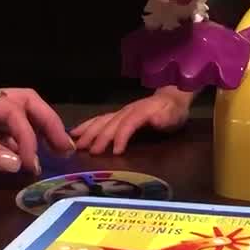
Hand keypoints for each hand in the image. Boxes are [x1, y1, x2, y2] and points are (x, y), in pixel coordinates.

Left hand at [0, 79, 73, 175]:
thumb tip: (17, 162)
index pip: (11, 107)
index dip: (27, 134)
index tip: (30, 163)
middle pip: (23, 103)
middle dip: (46, 123)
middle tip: (65, 148)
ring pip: (17, 119)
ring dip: (35, 136)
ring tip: (51, 158)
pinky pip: (4, 135)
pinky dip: (19, 146)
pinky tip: (26, 162)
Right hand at [71, 90, 191, 154]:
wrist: (171, 97)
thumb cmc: (172, 111)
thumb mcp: (174, 115)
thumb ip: (165, 118)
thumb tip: (157, 120)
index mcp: (141, 112)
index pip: (128, 124)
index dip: (121, 137)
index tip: (116, 152)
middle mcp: (127, 111)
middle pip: (110, 123)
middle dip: (98, 137)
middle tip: (88, 152)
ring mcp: (120, 112)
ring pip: (101, 121)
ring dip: (88, 132)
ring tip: (76, 144)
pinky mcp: (116, 115)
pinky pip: (98, 119)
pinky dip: (86, 126)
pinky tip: (74, 132)